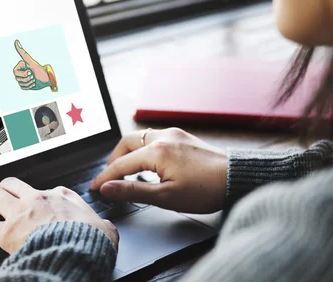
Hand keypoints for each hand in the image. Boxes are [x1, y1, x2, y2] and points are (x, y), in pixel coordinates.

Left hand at [0, 177, 118, 253]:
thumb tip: (107, 229)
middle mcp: (39, 199)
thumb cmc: (91, 241)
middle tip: (6, 204)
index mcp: (62, 196)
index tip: (40, 208)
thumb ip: (102, 224)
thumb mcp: (105, 229)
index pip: (47, 190)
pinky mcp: (7, 232)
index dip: (41, 199)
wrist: (78, 252)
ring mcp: (21, 213)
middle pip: (13, 184)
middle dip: (6, 191)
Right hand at [13, 40, 54, 90]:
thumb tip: (16, 41)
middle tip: (33, 76)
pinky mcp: (25, 85)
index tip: (30, 71)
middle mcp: (21, 72)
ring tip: (35, 79)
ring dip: (29, 83)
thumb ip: (23, 53)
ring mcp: (22, 78)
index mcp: (21, 66)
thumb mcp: (31, 62)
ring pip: (20, 84)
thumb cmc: (40, 70)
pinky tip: (34, 83)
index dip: (23, 74)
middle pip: (18, 79)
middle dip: (27, 79)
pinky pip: (23, 88)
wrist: (47, 79)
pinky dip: (29, 86)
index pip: (15, 72)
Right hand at [89, 128, 227, 213]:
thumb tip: (107, 188)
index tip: (94, 188)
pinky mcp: (183, 137)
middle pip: (126, 143)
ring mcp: (174, 134)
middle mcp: (163, 136)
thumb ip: (133, 191)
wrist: (237, 178)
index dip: (105, 177)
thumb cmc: (206, 190)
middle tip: (109, 177)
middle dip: (114, 159)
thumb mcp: (166, 197)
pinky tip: (148, 164)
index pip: (120, 164)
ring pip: (140, 137)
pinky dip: (143, 149)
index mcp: (156, 151)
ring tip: (126, 172)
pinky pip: (154, 138)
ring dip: (129, 153)